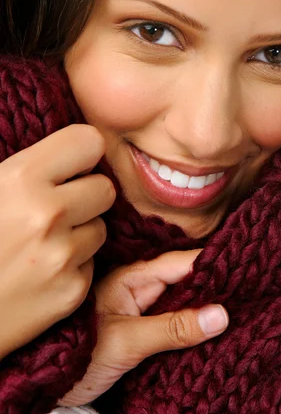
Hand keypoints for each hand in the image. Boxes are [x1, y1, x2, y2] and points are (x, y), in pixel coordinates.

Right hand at [0, 124, 114, 359]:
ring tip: (42, 243)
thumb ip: (28, 167)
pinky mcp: (71, 292)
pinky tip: (40, 272)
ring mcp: (62, 256)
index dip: (82, 154)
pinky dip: (73, 266)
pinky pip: (91, 264)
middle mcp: (48, 214)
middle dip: (86, 196)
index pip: (90, 142)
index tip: (70, 166)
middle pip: (105, 188)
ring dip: (80, 232)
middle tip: (56, 208)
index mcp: (21, 178)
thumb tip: (70, 152)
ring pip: (101, 227)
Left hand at [59, 250, 228, 405]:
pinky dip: (196, 322)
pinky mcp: (146, 327)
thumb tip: (221, 314)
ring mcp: (143, 307)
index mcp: (132, 278)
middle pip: (187, 279)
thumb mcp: (127, 343)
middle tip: (252, 290)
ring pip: (184, 299)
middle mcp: (140, 287)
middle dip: (216, 285)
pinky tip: (217, 327)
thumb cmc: (81, 355)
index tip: (245, 269)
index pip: (181, 263)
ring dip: (208, 306)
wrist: (51, 381)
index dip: (213, 264)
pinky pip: (178, 319)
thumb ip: (173, 328)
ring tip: (244, 306)